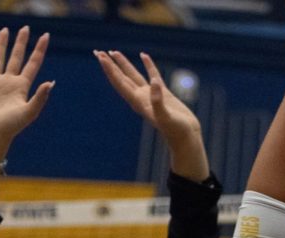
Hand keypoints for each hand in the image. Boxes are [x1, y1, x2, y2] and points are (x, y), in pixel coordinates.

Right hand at [0, 27, 53, 154]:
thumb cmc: (11, 127)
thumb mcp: (29, 112)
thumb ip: (40, 97)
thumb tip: (51, 82)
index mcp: (22, 86)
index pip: (33, 63)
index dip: (39, 50)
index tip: (45, 36)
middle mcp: (9, 82)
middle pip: (16, 57)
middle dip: (21, 43)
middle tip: (25, 28)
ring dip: (1, 45)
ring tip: (4, 31)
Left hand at [95, 50, 209, 180]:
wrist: (186, 138)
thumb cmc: (175, 131)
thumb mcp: (166, 117)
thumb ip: (158, 100)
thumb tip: (154, 82)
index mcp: (138, 101)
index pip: (120, 82)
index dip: (110, 69)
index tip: (100, 56)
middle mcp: (141, 98)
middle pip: (121, 78)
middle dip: (110, 65)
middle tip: (98, 52)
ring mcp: (151, 95)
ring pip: (134, 75)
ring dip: (124, 64)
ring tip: (115, 52)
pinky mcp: (163, 94)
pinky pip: (153, 75)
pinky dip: (148, 65)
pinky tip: (144, 56)